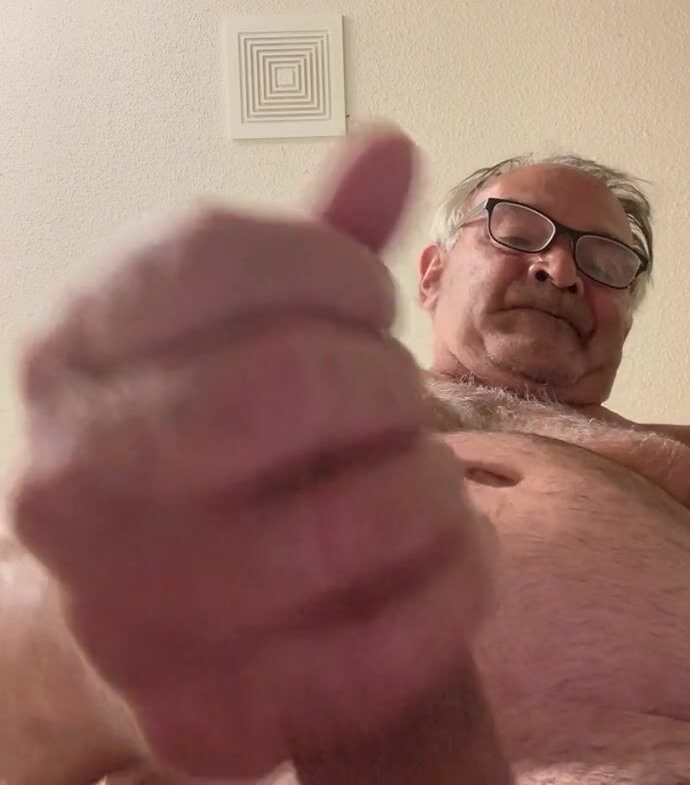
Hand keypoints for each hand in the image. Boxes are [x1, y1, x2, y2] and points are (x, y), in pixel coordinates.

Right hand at [11, 130, 491, 779]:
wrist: (140, 607)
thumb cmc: (210, 434)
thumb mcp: (243, 325)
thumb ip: (315, 242)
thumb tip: (391, 143)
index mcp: (69, 349)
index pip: (210, 250)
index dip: (330, 264)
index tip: (367, 297)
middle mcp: (67, 473)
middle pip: (284, 384)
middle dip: (382, 381)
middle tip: (396, 396)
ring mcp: (121, 606)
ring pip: (344, 525)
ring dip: (429, 486)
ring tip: (426, 476)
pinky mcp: (201, 713)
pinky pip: (381, 651)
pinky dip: (455, 586)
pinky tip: (453, 552)